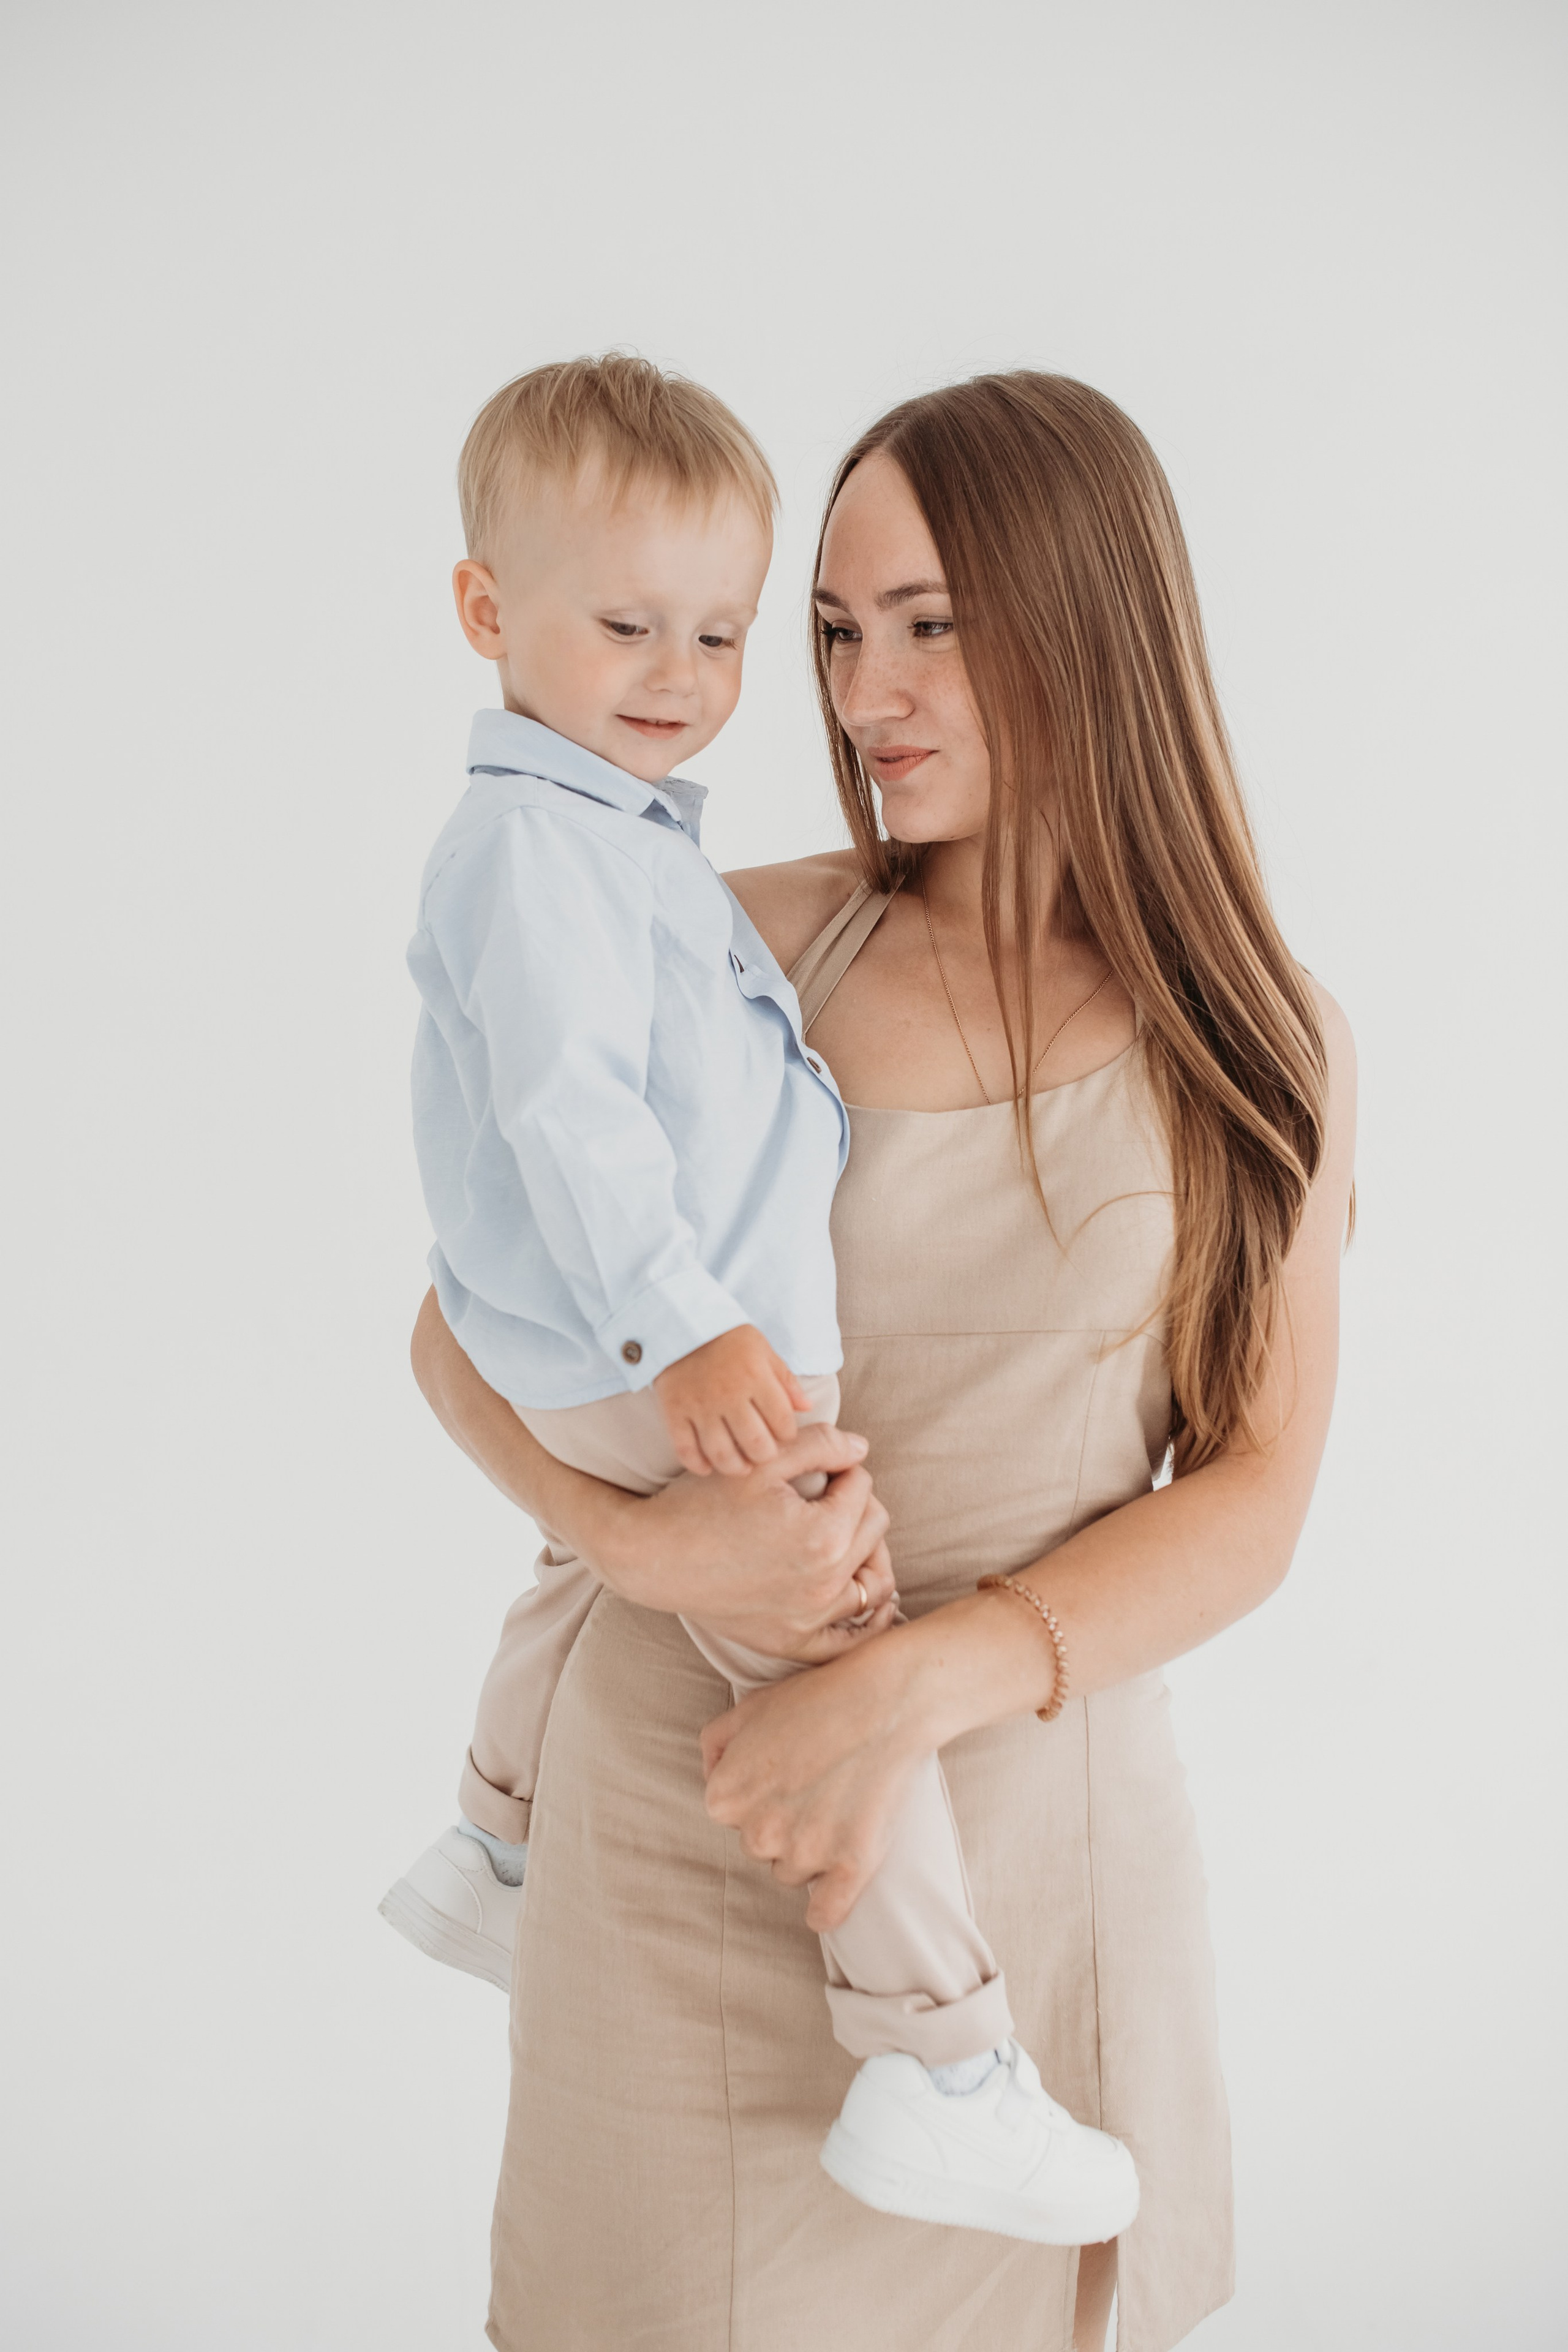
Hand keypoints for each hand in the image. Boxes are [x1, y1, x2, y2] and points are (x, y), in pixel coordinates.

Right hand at [599, 1422, 895, 1656]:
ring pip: (874, 1581)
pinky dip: (866, 1619)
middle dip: (856, 1503)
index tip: (814, 1468)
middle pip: (874, 1528)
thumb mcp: (761, 1461)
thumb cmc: (701, 1503)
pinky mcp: (791, 1641)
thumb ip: (821, 1445)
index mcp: (823, 1536)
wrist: (651, 1557)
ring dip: (868, 1553)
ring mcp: (809, 1619)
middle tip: (822, 1494)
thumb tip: (862, 1450)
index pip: (863, 1487)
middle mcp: (824, 1584)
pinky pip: (851, 1639)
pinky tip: (865, 1600)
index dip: (842, 1468)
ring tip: (843, 1535)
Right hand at [653, 1325, 810, 1475]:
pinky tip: (708, 1466)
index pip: (782, 1422)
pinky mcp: (674, 1411)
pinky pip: (686, 1449)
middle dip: (765, 1456)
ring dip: (735, 1467)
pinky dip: (698, 1464)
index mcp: (756, 1377)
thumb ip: (785, 1380)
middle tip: (763, 1454)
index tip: (782, 1435)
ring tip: (741, 1466)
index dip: (787, 1435)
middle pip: (755, 1444)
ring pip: (721, 1454)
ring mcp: (699, 1405)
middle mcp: (729, 1394)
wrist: (682, 1323)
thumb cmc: (728, 1339)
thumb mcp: (763, 1350)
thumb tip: (807, 1408)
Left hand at [701, 1629, 927, 1928]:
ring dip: (810, 1851)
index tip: (787, 1775)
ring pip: (793, 1873)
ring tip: (839, 1805)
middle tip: (817, 1785)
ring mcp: (804, 1854)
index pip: (732, 1817)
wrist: (886, 1700)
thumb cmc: (818, 1699)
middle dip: (783, 1823)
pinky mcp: (849, 1867)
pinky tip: (835, 1885)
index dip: (760, 1794)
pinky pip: (824, 1914)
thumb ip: (715, 1747)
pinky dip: (827, 1908)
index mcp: (725, 1798)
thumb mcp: (748, 1707)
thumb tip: (714, 1778)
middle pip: (762, 1848)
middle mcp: (757, 1833)